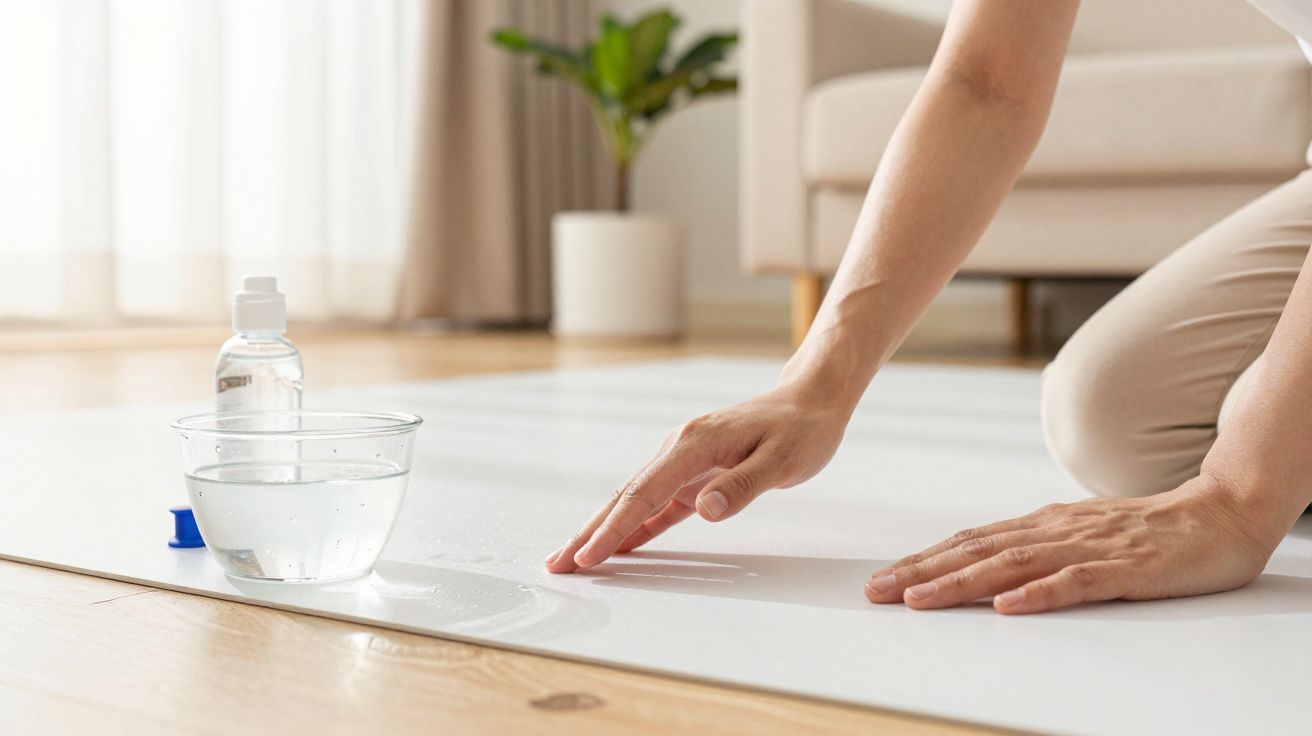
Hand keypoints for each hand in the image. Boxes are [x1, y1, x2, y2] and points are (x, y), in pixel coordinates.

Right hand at [546, 382, 849, 572]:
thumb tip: (704, 509)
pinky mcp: (694, 473)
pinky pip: (656, 503)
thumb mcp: (783, 460)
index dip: (615, 528)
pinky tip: (616, 546)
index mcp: (695, 444)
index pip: (644, 493)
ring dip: (603, 529)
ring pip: (634, 499)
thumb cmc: (800, 430)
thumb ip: (742, 486)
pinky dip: (633, 525)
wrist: (809, 402)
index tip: (589, 556)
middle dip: (590, 532)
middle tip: (558, 564)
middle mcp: (679, 449)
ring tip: (574, 558)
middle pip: (625, 496)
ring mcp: (683, 461)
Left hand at [864, 474, 1278, 613]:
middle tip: (878, 591)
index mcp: (1044, 524)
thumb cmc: (1148, 529)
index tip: (883, 579)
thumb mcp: (1082, 534)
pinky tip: (1007, 606)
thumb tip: (986, 563)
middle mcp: (1056, 530)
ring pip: (1013, 564)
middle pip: (978, 551)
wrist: (1221, 512)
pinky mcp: (1126, 568)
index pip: (972, 542)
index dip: (924, 560)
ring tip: (919, 599)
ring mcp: (1090, 546)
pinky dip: (1039, 594)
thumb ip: (1038, 546)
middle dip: (922, 572)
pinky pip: (1076, 582)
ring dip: (961, 581)